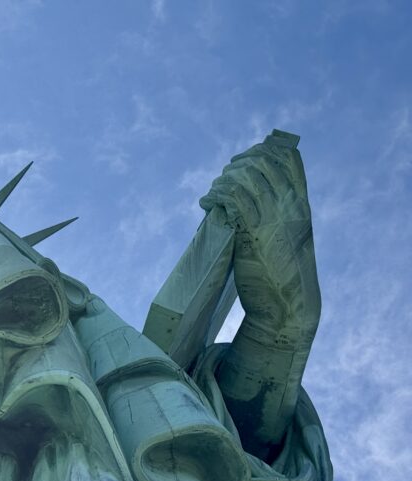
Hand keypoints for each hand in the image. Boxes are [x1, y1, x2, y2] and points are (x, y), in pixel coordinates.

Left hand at [200, 130, 319, 349]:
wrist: (286, 304)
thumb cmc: (281, 275)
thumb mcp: (286, 238)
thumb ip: (276, 216)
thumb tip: (251, 199)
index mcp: (301, 204)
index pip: (289, 158)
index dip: (263, 150)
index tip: (243, 159)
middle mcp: (291, 206)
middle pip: (263, 162)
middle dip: (237, 164)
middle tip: (222, 177)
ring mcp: (273, 218)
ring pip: (246, 177)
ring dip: (222, 180)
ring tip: (213, 192)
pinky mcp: (253, 232)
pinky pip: (232, 199)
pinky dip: (215, 196)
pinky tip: (206, 203)